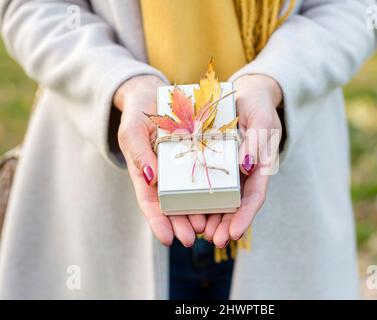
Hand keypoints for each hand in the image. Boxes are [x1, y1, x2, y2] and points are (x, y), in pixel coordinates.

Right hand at [113, 75, 205, 246]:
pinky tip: (221, 202)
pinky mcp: (197, 158)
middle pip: (172, 206)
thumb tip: (150, 179)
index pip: (149, 203)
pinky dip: (211, 190)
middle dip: (181, 224)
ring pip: (191, 196)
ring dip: (198, 213)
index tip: (166, 239)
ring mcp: (181, 168)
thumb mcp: (132, 130)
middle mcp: (164, 175)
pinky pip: (206, 175)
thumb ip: (138, 153)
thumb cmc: (138, 113)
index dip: (157, 222)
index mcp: (145, 173)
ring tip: (207, 227)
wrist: (154, 94)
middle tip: (192, 237)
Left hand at [204, 74, 282, 246]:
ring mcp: (234, 170)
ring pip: (225, 199)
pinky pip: (212, 185)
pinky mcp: (220, 165)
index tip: (234, 233)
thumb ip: (256, 141)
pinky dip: (204, 200)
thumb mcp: (259, 119)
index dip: (246, 215)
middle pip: (239, 204)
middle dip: (227, 224)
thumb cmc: (257, 105)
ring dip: (215, 218)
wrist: (246, 95)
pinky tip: (193, 212)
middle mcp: (248, 172)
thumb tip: (249, 166)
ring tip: (201, 234)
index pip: (256, 195)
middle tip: (213, 241)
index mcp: (262, 164)